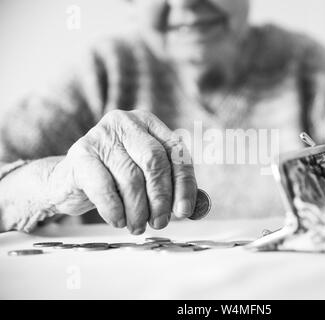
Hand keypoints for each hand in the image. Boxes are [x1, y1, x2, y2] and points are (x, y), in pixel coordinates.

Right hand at [49, 110, 195, 233]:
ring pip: (131, 177)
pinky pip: (105, 187)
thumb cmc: (113, 178)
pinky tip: (118, 220)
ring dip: (138, 210)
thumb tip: (191, 209)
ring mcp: (101, 136)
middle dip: (161, 198)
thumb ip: (170, 188)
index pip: (176, 152)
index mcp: (149, 124)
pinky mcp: (81, 153)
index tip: (184, 211)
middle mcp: (126, 123)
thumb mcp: (144, 176)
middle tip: (160, 222)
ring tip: (137, 225)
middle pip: (155, 161)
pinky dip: (115, 210)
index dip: (184, 184)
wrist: (68, 179)